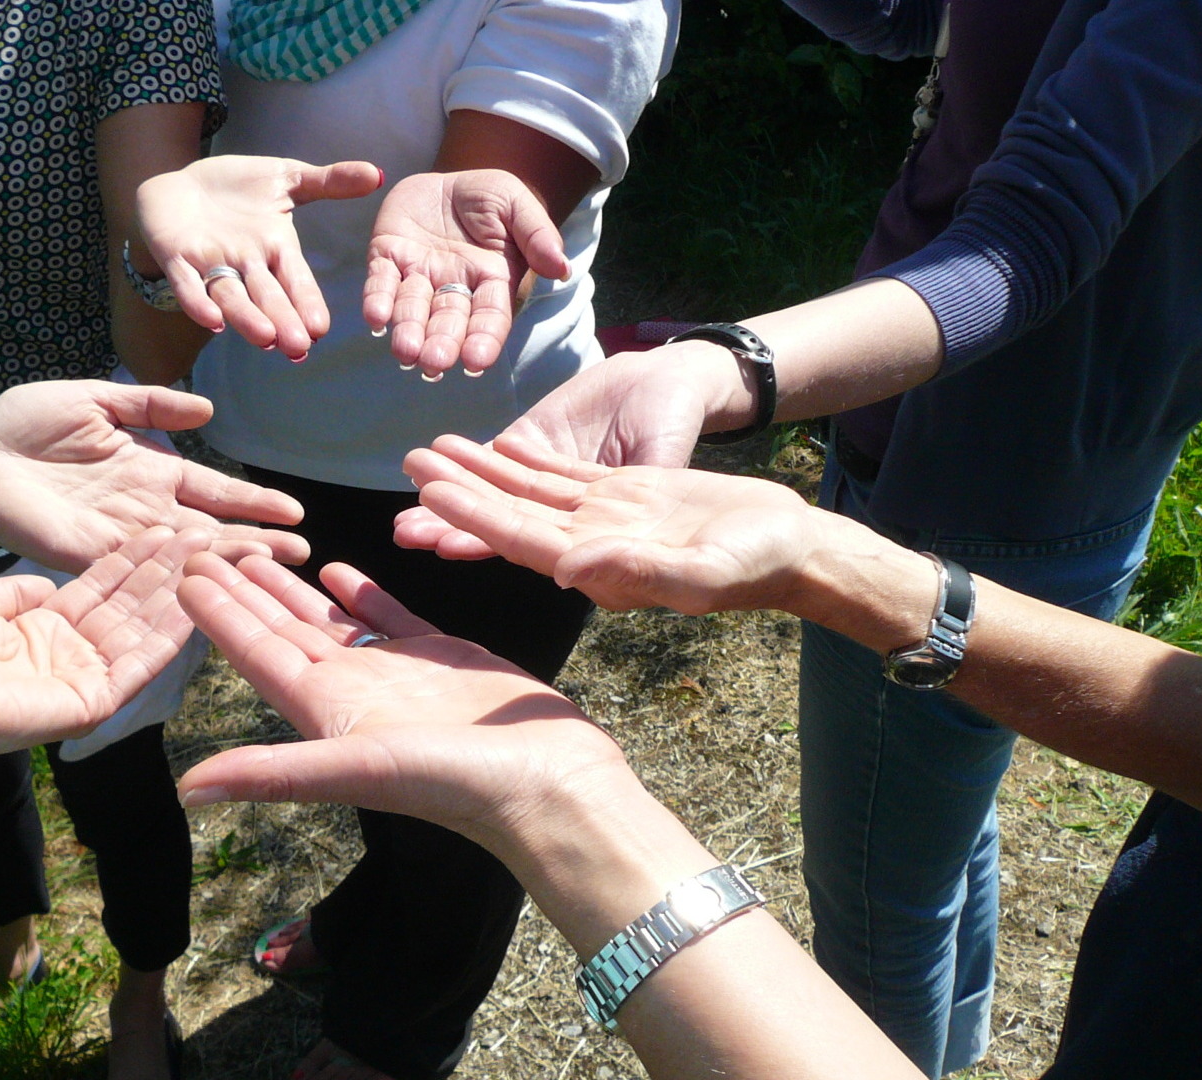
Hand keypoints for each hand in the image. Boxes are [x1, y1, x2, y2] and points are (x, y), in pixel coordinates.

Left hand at [0, 380, 308, 571]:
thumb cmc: (25, 423)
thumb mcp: (96, 401)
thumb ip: (149, 405)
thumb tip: (207, 410)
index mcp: (148, 471)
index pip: (212, 491)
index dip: (251, 503)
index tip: (293, 514)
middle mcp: (142, 509)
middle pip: (211, 529)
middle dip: (255, 541)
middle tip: (302, 554)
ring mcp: (118, 535)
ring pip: (185, 553)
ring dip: (228, 561)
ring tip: (273, 570)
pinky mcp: (88, 554)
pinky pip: (141, 567)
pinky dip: (174, 573)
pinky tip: (211, 578)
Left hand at [0, 526, 210, 764]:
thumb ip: (20, 589)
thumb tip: (48, 586)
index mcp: (42, 628)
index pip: (101, 589)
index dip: (131, 559)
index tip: (164, 530)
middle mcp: (69, 653)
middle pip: (128, 606)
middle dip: (164, 570)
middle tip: (201, 536)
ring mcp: (84, 678)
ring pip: (141, 631)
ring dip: (175, 595)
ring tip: (206, 558)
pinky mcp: (94, 701)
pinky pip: (139, 665)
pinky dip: (167, 635)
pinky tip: (193, 603)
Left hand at [136, 155, 384, 358]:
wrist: (180, 180)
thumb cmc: (236, 187)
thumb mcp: (286, 177)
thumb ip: (330, 181)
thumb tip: (377, 174)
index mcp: (275, 249)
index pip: (295, 280)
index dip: (306, 303)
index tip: (321, 328)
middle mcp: (246, 264)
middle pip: (266, 297)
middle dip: (281, 321)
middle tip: (297, 347)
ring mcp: (211, 263)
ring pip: (231, 296)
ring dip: (246, 318)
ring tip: (265, 339)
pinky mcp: (176, 257)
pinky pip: (187, 283)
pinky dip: (197, 301)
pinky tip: (210, 320)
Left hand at [173, 552, 628, 851]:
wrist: (547, 785)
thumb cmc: (456, 782)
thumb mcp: (354, 769)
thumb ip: (273, 772)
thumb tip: (187, 791)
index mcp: (324, 711)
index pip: (256, 652)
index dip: (217, 614)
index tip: (181, 568)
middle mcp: (352, 693)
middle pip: (282, 631)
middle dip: (242, 590)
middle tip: (205, 542)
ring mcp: (396, 676)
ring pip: (329, 622)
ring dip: (292, 589)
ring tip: (258, 550)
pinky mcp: (442, 658)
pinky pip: (389, 618)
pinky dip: (362, 596)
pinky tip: (340, 570)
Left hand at [363, 170, 570, 378]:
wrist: (448, 180)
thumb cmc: (490, 198)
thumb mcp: (518, 205)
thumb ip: (538, 235)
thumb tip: (562, 269)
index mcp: (492, 282)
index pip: (489, 316)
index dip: (483, 339)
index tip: (475, 362)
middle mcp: (454, 288)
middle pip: (448, 321)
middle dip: (441, 343)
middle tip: (433, 364)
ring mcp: (419, 276)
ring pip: (413, 309)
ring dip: (408, 332)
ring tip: (405, 352)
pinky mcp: (387, 258)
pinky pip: (380, 283)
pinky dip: (377, 301)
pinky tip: (376, 318)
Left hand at [401, 436, 815, 613]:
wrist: (794, 544)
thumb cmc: (757, 563)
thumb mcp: (700, 570)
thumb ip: (636, 571)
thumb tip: (566, 568)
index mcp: (599, 565)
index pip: (517, 539)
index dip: (469, 515)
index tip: (425, 493)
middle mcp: (591, 544)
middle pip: (508, 514)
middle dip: (457, 490)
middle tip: (406, 463)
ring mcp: (605, 519)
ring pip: (527, 492)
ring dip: (481, 470)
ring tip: (433, 446)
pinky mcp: (625, 495)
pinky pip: (563, 475)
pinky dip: (527, 459)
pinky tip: (495, 443)